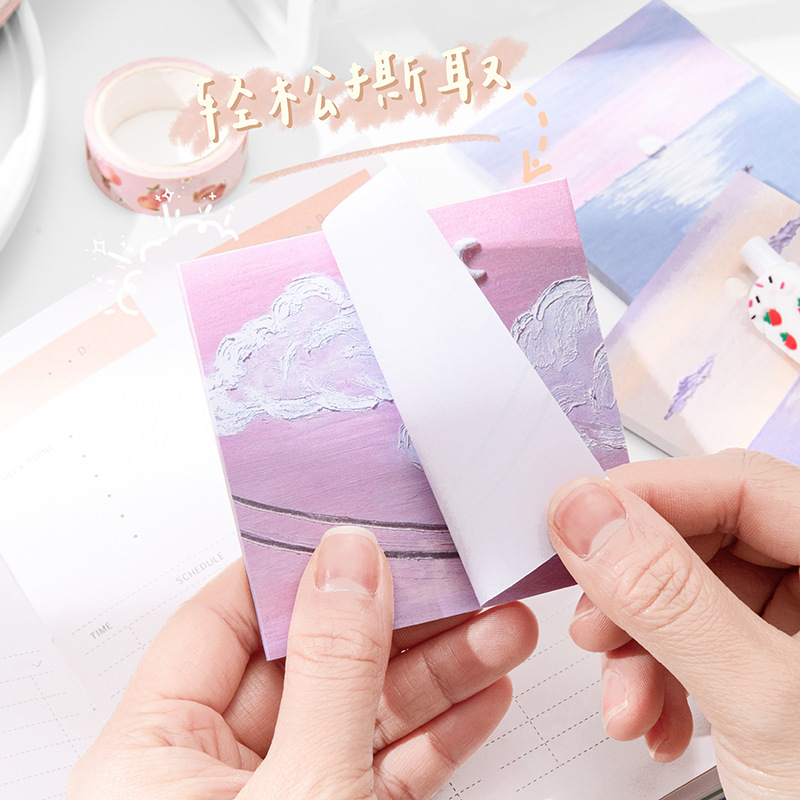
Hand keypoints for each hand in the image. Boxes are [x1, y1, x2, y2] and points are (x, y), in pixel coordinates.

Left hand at [68, 526, 536, 799]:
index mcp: (151, 755)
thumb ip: (330, 668)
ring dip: (436, 673)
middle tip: (457, 578)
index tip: (355, 527)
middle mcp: (207, 776)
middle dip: (395, 620)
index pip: (222, 619)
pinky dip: (437, 736)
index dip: (290, 566)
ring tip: (502, 629)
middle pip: (307, 660)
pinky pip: (383, 768)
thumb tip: (347, 558)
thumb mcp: (301, 791)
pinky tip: (484, 695)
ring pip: (358, 713)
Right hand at [547, 449, 799, 799]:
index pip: (743, 485)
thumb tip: (585, 512)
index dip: (650, 496)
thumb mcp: (758, 703)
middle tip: (593, 625)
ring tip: (625, 704)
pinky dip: (664, 678)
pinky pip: (704, 642)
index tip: (575, 522)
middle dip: (638, 594)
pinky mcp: (782, 665)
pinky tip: (654, 720)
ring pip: (695, 597)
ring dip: (642, 648)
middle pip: (710, 542)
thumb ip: (666, 597)